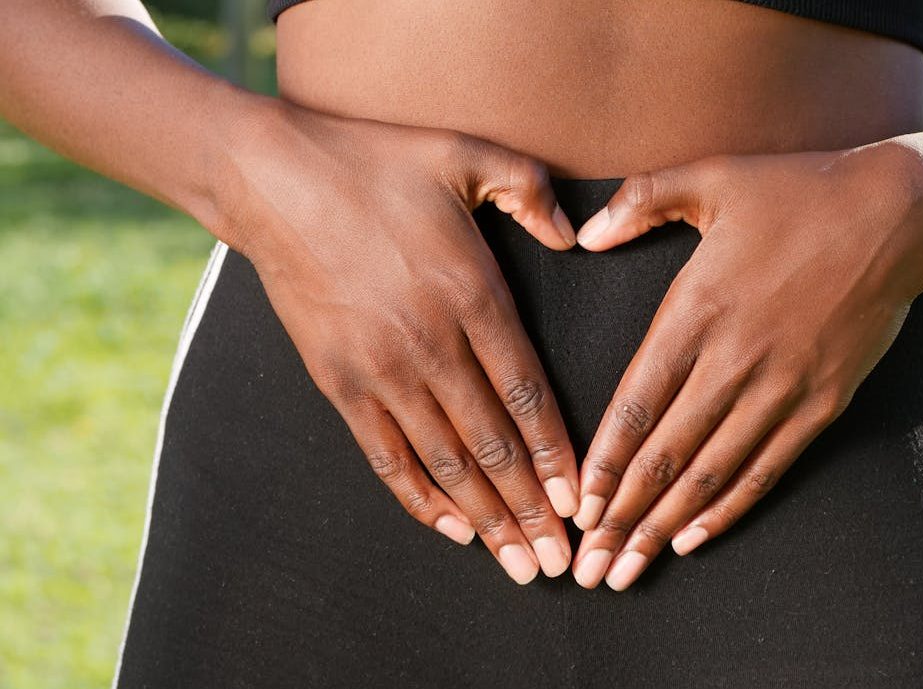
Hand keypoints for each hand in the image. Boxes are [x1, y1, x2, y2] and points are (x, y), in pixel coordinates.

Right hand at [209, 103, 580, 583]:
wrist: (271, 179)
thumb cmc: (375, 162)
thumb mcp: (465, 155)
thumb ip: (530, 192)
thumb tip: (575, 235)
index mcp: (471, 294)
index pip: (527, 393)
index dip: (557, 454)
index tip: (581, 501)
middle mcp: (429, 344)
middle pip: (493, 445)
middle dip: (531, 509)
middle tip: (562, 561)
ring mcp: (379, 370)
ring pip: (445, 462)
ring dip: (485, 518)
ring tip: (518, 563)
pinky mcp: (337, 382)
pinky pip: (386, 455)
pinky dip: (420, 498)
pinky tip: (452, 530)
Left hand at [567, 143, 922, 589]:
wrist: (897, 214)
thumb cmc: (797, 191)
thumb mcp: (711, 176)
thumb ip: (640, 202)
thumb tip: (584, 237)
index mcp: (698, 308)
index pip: (638, 401)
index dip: (604, 460)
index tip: (577, 507)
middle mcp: (735, 358)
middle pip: (666, 453)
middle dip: (622, 515)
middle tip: (588, 566)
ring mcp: (782, 386)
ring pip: (712, 471)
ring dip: (665, 524)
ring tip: (628, 569)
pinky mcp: (822, 402)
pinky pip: (767, 466)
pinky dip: (729, 507)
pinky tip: (694, 538)